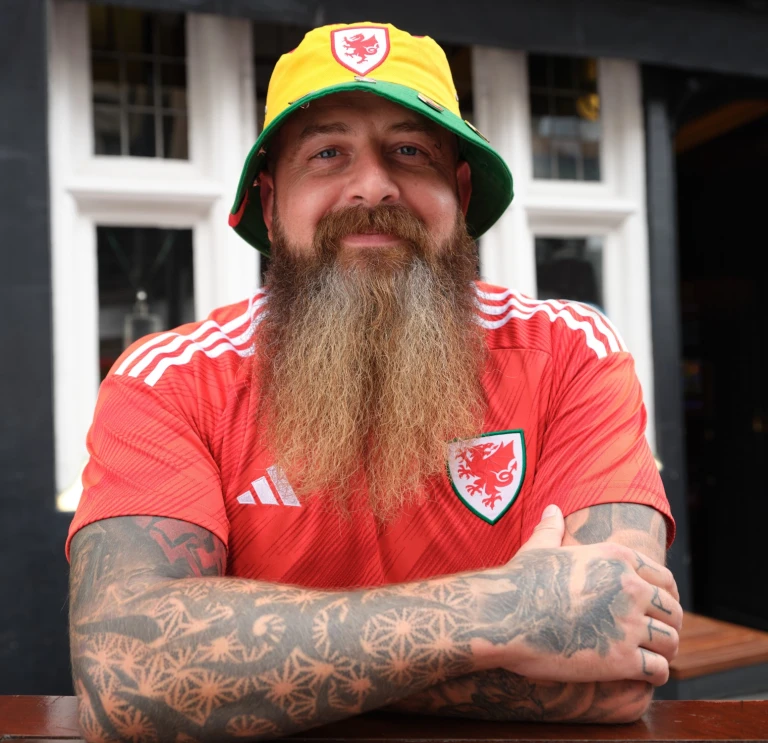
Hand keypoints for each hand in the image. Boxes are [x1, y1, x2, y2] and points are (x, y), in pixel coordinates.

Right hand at [473, 505, 681, 686]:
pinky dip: (654, 674)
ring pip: (671, 641)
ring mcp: (627, 623)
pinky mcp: (621, 659)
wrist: (503, 617)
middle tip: (658, 639)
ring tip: (653, 659)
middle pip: (672, 610)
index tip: (659, 611)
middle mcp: (629, 587)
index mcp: (616, 558)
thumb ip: (552, 529)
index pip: (664, 579)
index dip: (666, 597)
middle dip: (668, 626)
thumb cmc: (518, 582)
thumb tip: (551, 509)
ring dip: (664, 652)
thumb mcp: (538, 549)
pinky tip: (640, 676)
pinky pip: (658, 669)